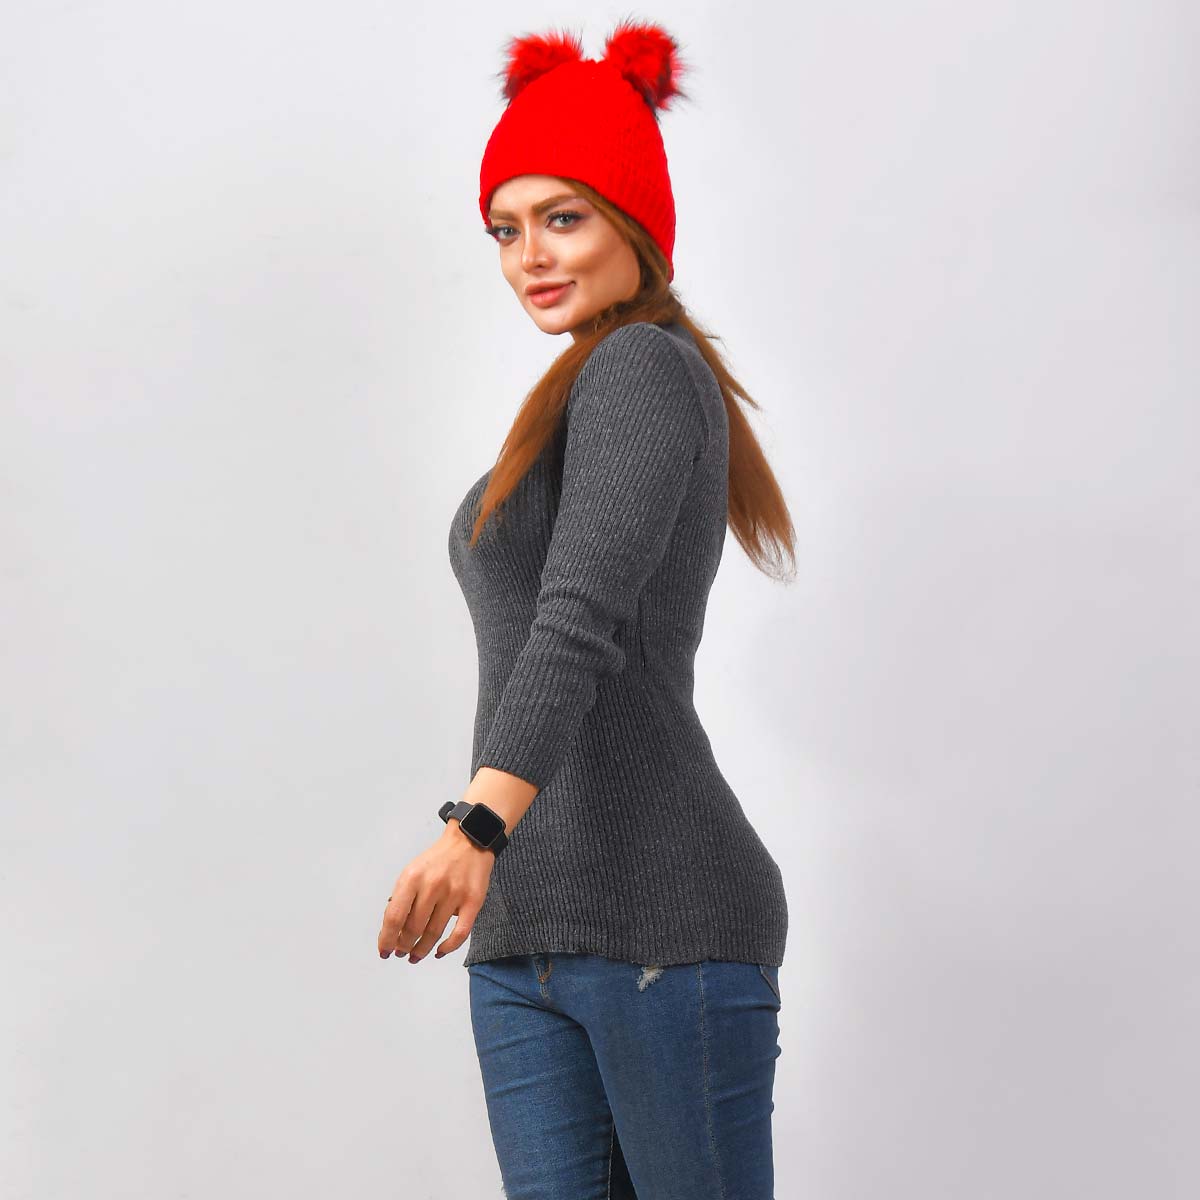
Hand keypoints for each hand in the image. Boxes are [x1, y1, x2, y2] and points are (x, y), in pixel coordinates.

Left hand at [377, 822, 495, 963]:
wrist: (469, 842)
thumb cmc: (438, 860)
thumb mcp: (412, 871)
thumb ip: (401, 898)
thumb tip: (392, 930)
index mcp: (412, 877)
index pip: (394, 917)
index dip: (387, 939)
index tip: (384, 950)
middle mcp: (432, 885)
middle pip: (413, 928)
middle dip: (404, 946)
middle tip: (401, 952)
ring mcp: (454, 894)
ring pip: (434, 933)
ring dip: (422, 950)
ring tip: (416, 955)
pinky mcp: (473, 901)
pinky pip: (460, 932)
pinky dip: (448, 947)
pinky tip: (439, 951)